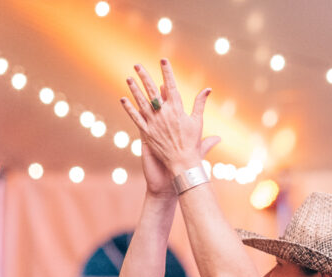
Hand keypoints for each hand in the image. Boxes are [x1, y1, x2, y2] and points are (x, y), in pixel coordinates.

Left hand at [119, 60, 219, 175]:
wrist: (182, 162)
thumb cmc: (192, 143)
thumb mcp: (197, 122)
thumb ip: (200, 104)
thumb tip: (208, 89)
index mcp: (177, 109)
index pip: (170, 86)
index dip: (167, 72)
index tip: (163, 60)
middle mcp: (164, 114)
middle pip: (152, 91)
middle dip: (145, 76)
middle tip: (137, 65)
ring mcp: (153, 122)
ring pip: (141, 102)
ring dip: (134, 89)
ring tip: (128, 78)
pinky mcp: (146, 132)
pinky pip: (136, 118)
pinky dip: (129, 108)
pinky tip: (123, 99)